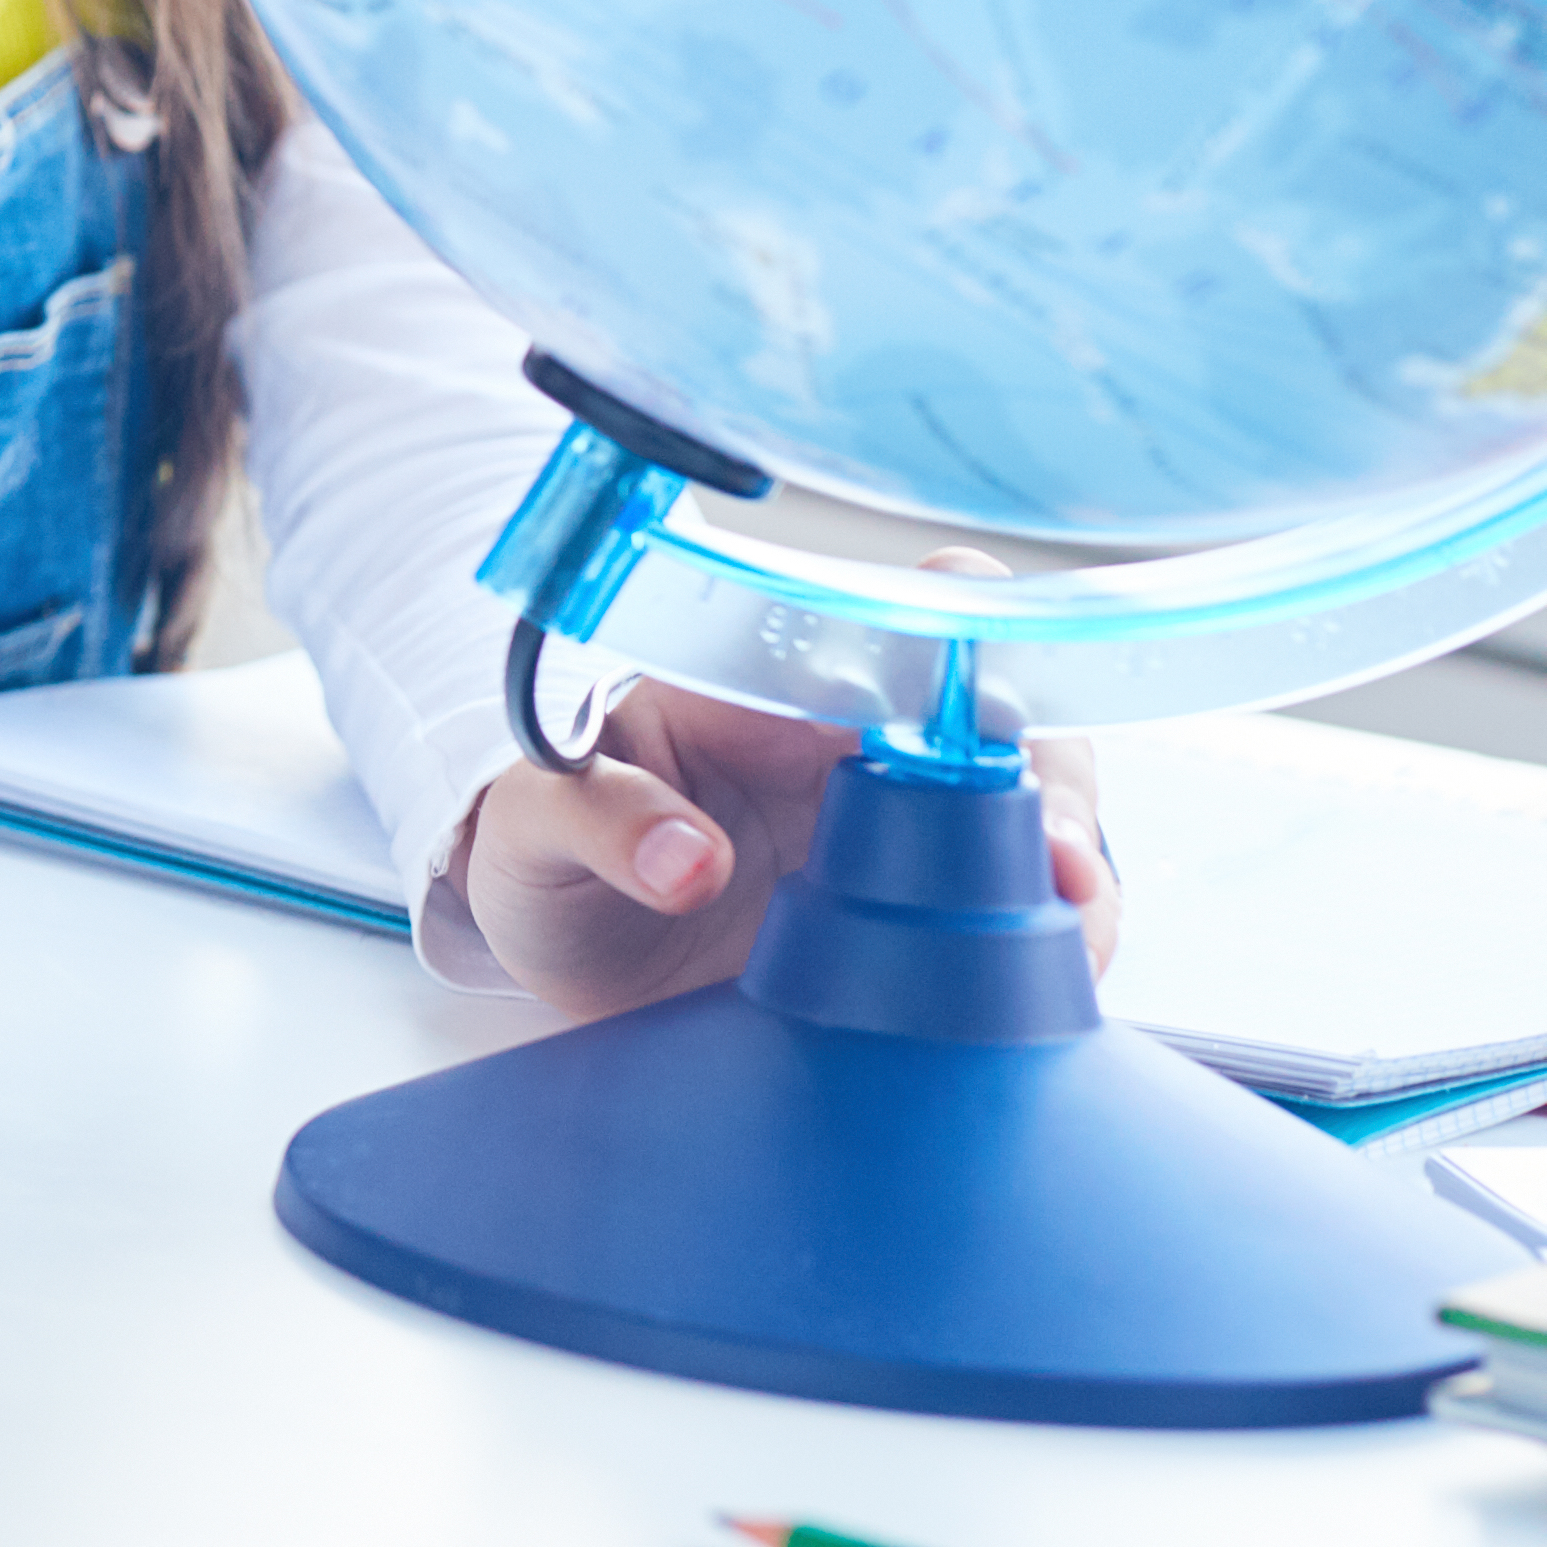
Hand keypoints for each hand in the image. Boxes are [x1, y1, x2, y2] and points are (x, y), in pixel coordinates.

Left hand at [454, 586, 1119, 1020]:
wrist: (565, 970)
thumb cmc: (550, 858)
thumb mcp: (533, 827)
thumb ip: (591, 818)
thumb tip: (684, 859)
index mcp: (769, 690)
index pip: (896, 619)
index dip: (967, 652)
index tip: (990, 723)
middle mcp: (859, 757)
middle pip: (1009, 728)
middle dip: (1057, 785)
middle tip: (1063, 865)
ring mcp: (908, 848)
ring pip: (1042, 832)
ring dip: (1079, 881)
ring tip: (1077, 937)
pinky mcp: (928, 939)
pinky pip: (1026, 934)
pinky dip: (1059, 958)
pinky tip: (1050, 992)